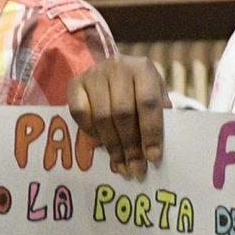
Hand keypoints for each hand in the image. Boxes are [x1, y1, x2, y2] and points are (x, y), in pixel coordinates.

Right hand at [68, 57, 168, 178]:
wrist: (114, 71)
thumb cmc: (139, 88)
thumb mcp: (156, 95)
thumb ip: (159, 116)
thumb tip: (155, 149)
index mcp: (143, 68)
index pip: (148, 102)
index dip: (151, 131)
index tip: (153, 157)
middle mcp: (117, 67)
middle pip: (123, 112)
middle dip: (130, 145)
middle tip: (135, 167)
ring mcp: (94, 74)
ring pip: (102, 116)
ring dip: (112, 145)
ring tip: (121, 164)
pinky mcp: (75, 84)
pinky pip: (81, 114)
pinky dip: (92, 132)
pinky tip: (102, 144)